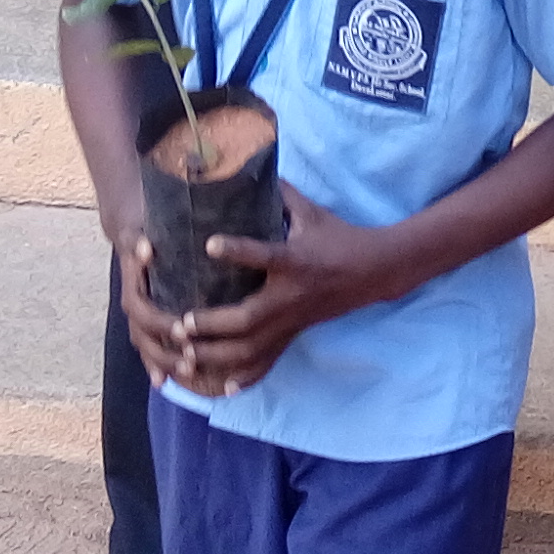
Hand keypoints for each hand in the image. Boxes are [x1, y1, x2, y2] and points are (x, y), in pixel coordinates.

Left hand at [144, 186, 397, 398]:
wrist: (374, 271)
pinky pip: (268, 361)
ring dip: (217, 354)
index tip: (208, 243)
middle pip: (248, 320)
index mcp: (295, 260)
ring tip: (185, 355)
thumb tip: (248, 165)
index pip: (264, 255)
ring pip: (252, 348)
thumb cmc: (337, 236)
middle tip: (179, 324)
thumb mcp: (311, 211)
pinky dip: (245, 377)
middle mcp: (291, 296)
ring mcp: (293, 321)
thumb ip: (279, 194)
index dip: (236, 250)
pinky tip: (221, 388)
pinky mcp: (295, 334)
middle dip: (211, 325)